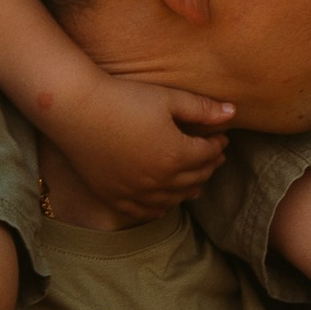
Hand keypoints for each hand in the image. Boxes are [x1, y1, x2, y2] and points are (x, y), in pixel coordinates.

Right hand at [53, 64, 234, 222]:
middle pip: (195, 178)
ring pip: (174, 198)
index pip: (208, 155)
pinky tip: (165, 201)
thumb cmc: (124, 98)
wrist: (77, 110)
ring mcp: (136, 193)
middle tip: (212, 158)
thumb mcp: (168, 98)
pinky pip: (145, 211)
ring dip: (188, 189)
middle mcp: (160, 180)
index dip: (217, 145)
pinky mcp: (115, 197)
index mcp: (177, 156)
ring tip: (195, 182)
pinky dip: (160, 207)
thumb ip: (202, 109)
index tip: (220, 137)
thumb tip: (234, 113)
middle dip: (207, 166)